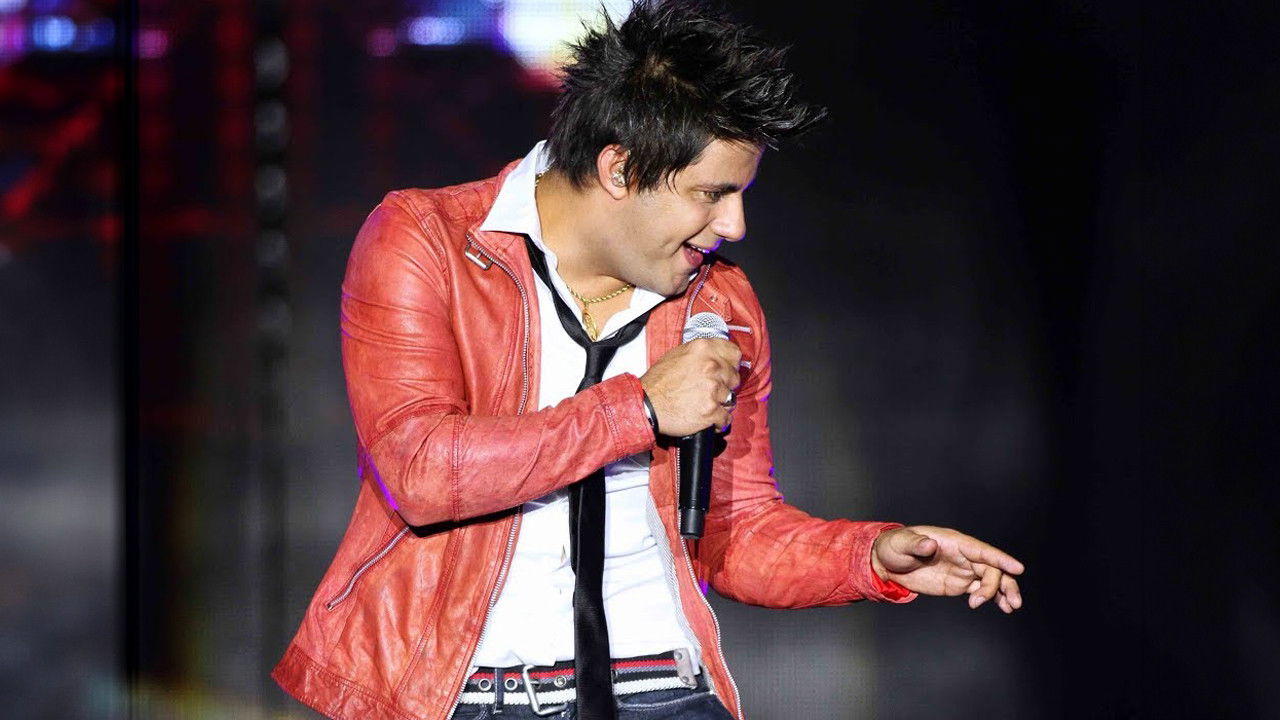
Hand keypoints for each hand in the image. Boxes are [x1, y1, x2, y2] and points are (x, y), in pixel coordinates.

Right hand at [640, 337, 740, 436]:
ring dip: (721, 403)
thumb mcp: (677, 355)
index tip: (727, 369)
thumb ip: (700, 353)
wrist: (646, 404)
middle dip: (725, 384)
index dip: (730, 363)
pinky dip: (718, 420)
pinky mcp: (711, 410)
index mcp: (703, 349)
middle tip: (711, 389)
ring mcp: (712, 389)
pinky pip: (726, 417)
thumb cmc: (658, 382)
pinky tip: (707, 417)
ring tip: (706, 403)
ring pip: (731, 398)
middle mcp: (711, 366)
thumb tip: (716, 356)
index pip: (734, 353)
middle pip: (734, 377)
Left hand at [871, 526, 1024, 613]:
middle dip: (1002, 584)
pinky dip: (994, 598)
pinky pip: (982, 590)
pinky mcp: (959, 583)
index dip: (1001, 558)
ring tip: (1009, 607)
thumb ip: (916, 543)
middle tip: (1006, 603)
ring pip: (992, 579)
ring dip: (1003, 592)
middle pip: (992, 568)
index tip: (1017, 568)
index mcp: (954, 542)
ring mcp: (963, 569)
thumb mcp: (902, 543)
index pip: (982, 550)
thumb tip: (929, 544)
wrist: (887, 563)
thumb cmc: (895, 546)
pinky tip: (1003, 607)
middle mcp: (963, 555)